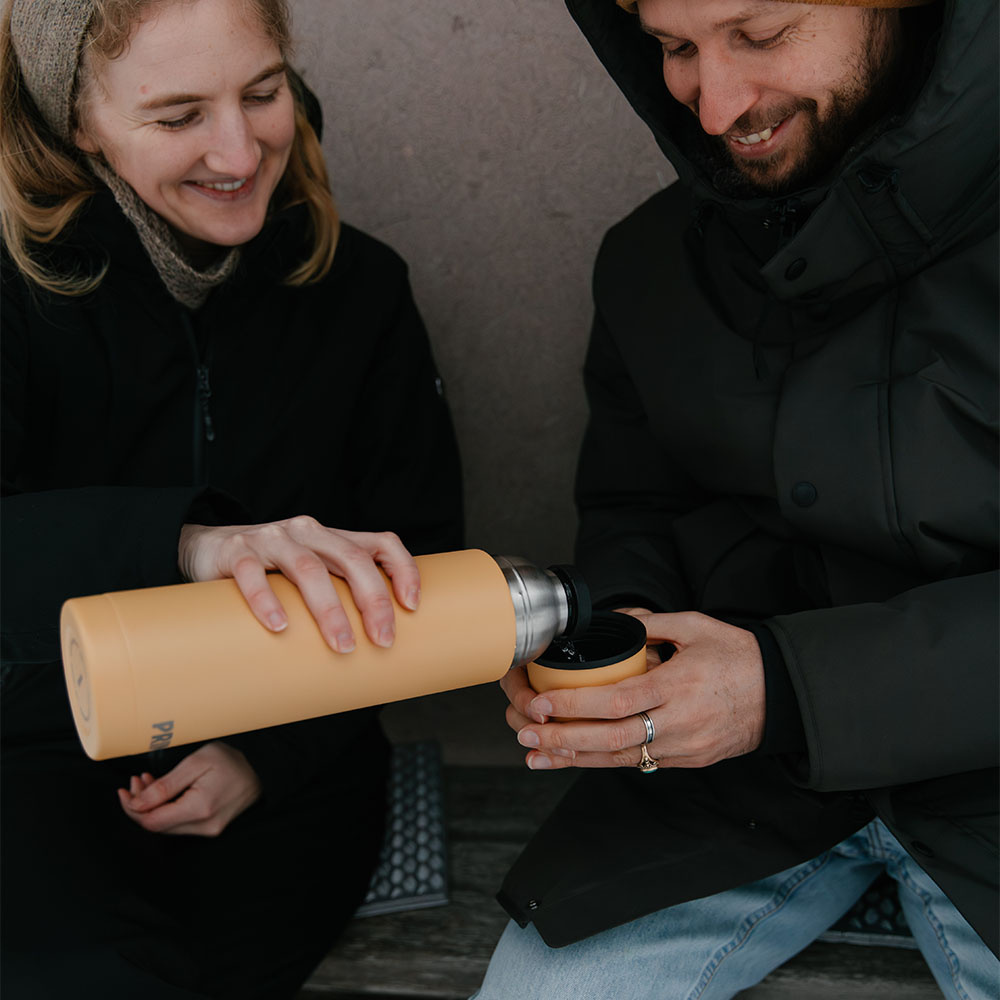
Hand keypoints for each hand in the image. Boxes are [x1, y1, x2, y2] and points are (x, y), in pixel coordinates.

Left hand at [117, 742, 261, 836]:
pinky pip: (181, 823)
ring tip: (149, 782)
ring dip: (153, 806)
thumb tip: (137, 803)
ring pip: (167, 825)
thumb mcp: (197, 762)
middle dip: (140, 805)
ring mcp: (210, 830)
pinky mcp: (212, 827)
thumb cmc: (232, 760)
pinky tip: (165, 792)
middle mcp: (204, 826)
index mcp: (199, 809)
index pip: (152, 821)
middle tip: (137, 781)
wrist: (263, 768)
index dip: (132, 808)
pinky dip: (167, 809)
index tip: (125, 790)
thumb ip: (166, 785)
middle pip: (157, 826)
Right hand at [179, 516, 419, 651]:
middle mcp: (308, 532)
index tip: (413, 606)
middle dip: (373, 601)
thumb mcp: (309, 575)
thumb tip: (373, 651)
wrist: (204, 547)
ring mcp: (272, 538)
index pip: (380, 543)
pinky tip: (279, 627)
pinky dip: (267, 600)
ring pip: (309, 569)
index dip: (403, 569)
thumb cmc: (270, 572)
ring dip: (330, 610)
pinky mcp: (236, 551)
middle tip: (383, 640)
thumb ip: (336, 594)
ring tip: (342, 645)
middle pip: (351, 559)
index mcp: (332, 538)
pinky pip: (253, 574)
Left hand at [502, 611, 764, 770]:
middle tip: (526, 734)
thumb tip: (617, 618)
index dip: (576, 705)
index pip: (617, 700)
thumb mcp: (698, 626)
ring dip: (574, 758)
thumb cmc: (739, 657)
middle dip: (563, 738)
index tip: (543, 702)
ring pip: (620, 759)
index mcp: (678, 685)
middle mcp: (678, 722)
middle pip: (612, 738)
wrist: (781, 694)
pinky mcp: (686, 760)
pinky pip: (637, 763)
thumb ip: (653, 622)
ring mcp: (683, 747)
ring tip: (536, 755)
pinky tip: (573, 761)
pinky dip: (600, 763)